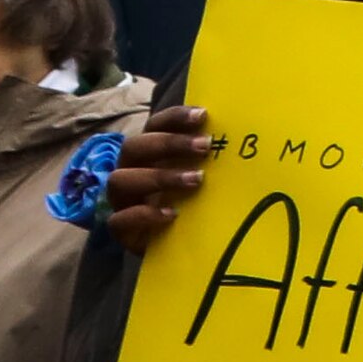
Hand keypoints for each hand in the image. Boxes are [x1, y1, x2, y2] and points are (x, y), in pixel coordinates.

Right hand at [100, 108, 213, 257]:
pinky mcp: (122, 230)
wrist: (179, 246)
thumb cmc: (193, 202)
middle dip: (169, 144)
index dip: (174, 117)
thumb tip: (243, 140)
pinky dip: (144, 215)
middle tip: (204, 147)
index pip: (154, 126)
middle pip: (134, 147)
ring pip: (120, 180)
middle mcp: (130, 170)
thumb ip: (211, 159)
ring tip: (196, 180)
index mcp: (149, 152)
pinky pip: (119, 220)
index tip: (203, 116)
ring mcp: (122, 200)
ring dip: (159, 177)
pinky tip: (172, 215)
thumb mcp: (202, 177)